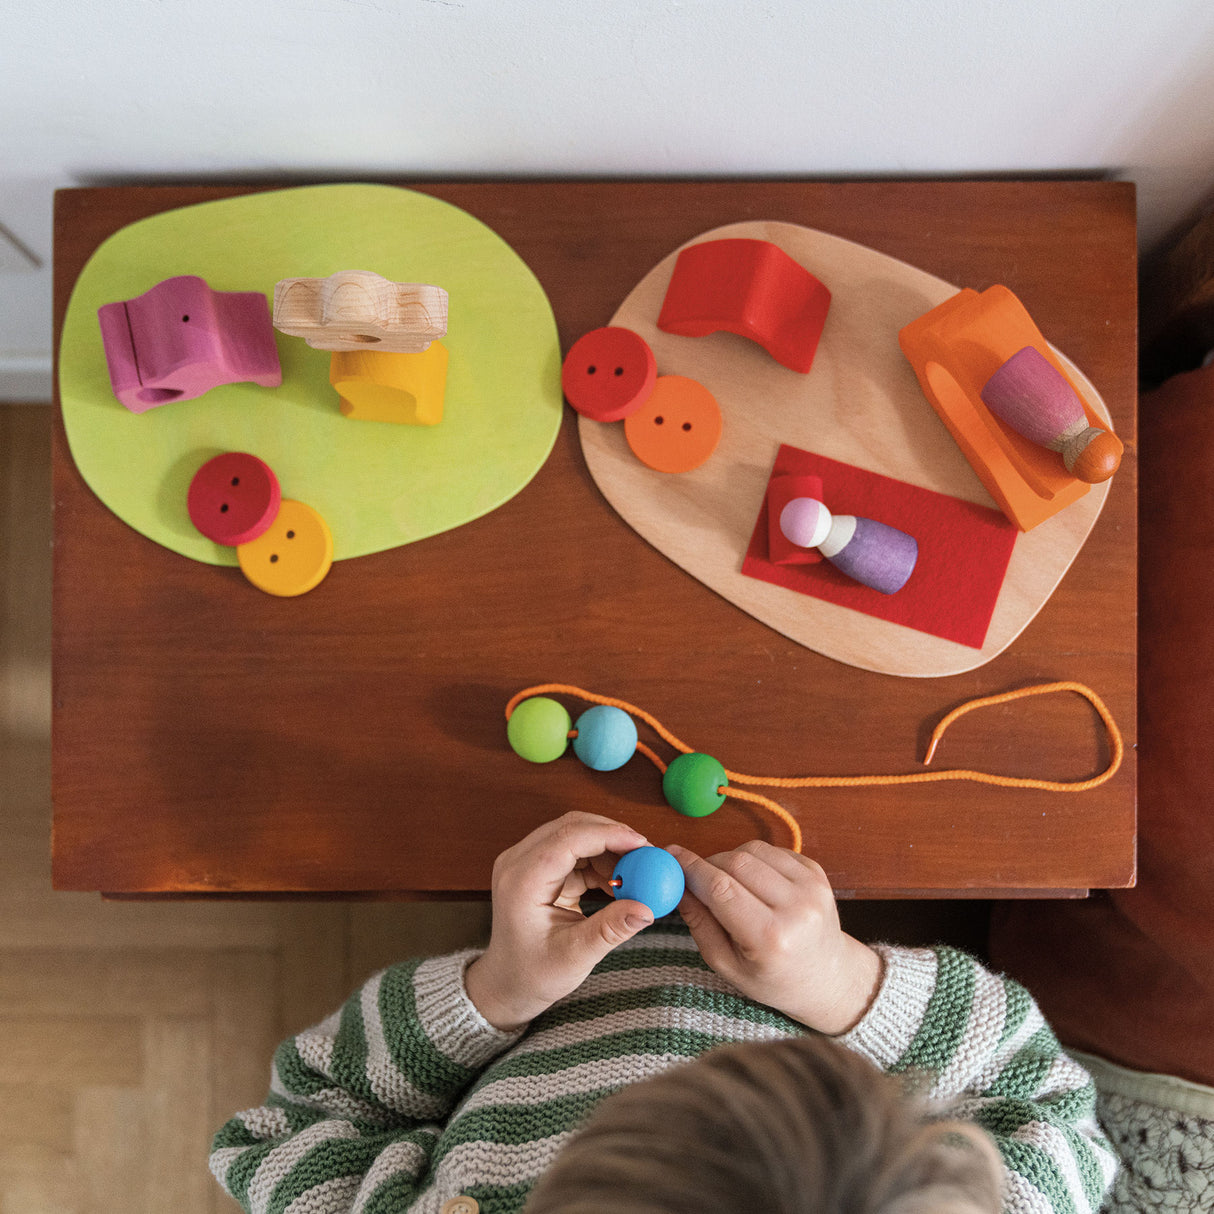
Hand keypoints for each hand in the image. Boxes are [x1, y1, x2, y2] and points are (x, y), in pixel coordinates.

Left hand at [465, 812, 653, 1030]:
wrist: (507, 983)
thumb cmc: (532, 974)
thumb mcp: (575, 956)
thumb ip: (611, 929)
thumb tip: (646, 909)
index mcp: (521, 881)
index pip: (568, 839)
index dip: (609, 835)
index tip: (643, 845)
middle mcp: (518, 862)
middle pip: (572, 827)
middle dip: (612, 836)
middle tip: (647, 855)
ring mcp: (526, 861)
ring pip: (575, 834)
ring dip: (608, 849)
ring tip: (636, 874)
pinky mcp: (538, 867)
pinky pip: (574, 851)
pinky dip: (599, 861)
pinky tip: (618, 881)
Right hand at [669, 840, 881, 1033]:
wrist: (826, 977)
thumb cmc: (773, 978)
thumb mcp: (727, 965)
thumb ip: (699, 923)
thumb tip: (677, 885)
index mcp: (771, 938)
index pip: (721, 889)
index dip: (691, 869)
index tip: (670, 857)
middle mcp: (796, 908)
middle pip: (736, 862)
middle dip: (709, 865)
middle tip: (698, 879)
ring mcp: (812, 887)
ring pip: (753, 849)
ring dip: (731, 860)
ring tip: (731, 886)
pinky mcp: (817, 872)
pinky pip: (773, 850)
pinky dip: (755, 860)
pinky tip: (755, 884)